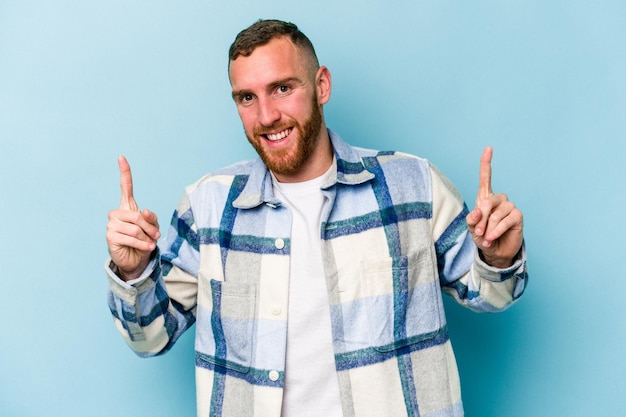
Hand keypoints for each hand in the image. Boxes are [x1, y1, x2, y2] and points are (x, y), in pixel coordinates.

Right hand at [106, 156, 159, 280]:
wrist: (136, 259)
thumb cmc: (144, 240)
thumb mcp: (153, 227)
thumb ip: (151, 218)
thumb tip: (143, 211)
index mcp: (128, 207)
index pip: (125, 187)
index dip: (125, 173)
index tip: (122, 158)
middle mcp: (117, 213)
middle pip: (138, 216)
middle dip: (150, 228)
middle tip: (156, 236)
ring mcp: (111, 224)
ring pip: (135, 228)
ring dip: (147, 237)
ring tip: (149, 243)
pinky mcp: (110, 236)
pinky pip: (130, 238)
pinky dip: (141, 244)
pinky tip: (145, 247)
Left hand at [466, 147, 522, 267]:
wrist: (495, 251)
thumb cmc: (483, 237)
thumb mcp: (472, 229)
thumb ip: (472, 220)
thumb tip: (476, 212)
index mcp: (485, 198)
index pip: (485, 178)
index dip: (486, 164)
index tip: (488, 148)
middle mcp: (498, 199)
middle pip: (488, 201)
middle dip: (481, 218)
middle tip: (478, 232)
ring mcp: (509, 206)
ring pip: (496, 214)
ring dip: (488, 228)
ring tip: (486, 238)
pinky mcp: (517, 216)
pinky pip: (506, 220)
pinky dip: (497, 230)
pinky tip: (493, 237)